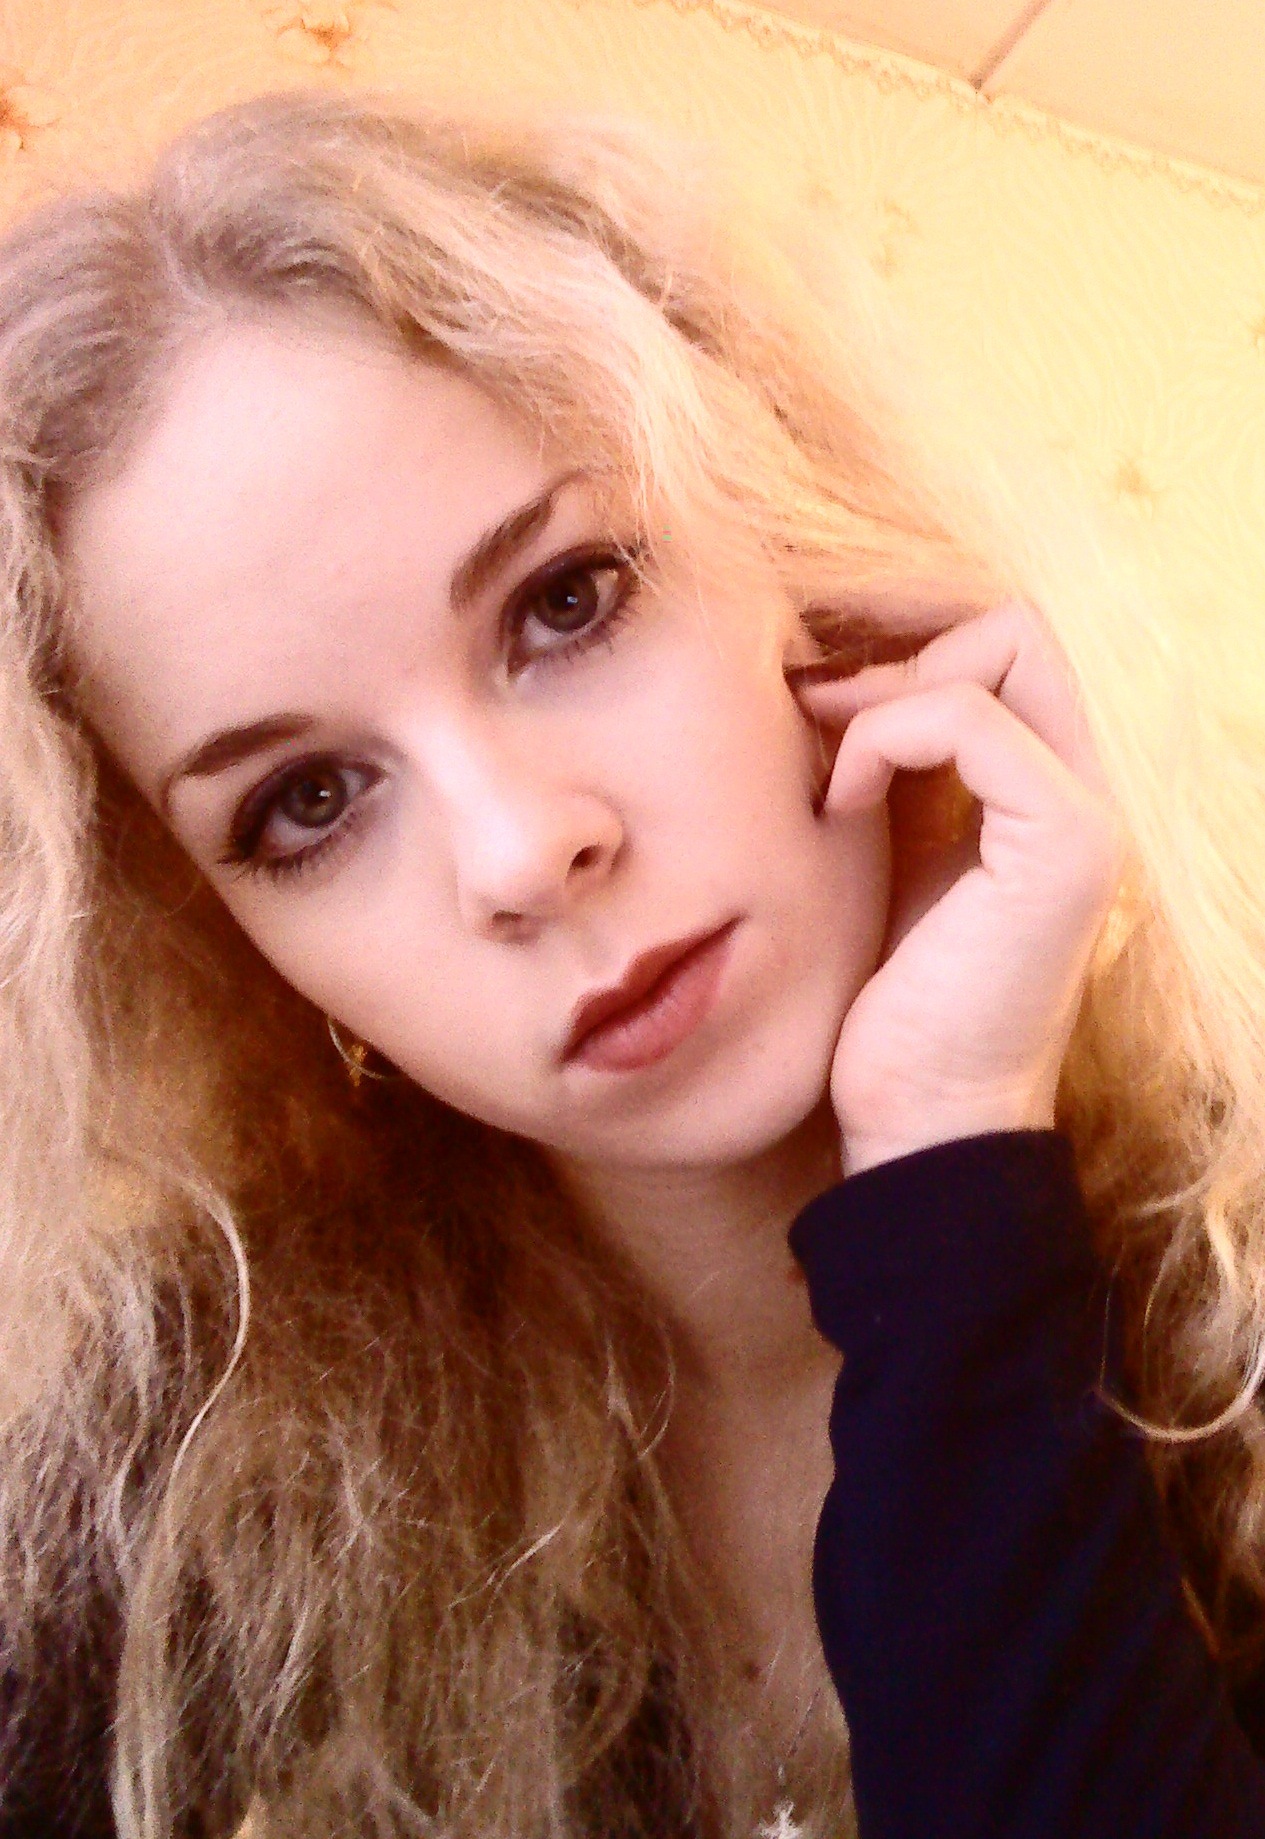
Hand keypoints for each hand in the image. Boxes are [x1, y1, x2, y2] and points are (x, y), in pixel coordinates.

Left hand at [796, 601, 1124, 1176]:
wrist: (919, 1120)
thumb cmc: (886, 1005)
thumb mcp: (881, 860)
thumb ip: (889, 773)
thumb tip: (825, 682)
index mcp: (1043, 791)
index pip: (1004, 644)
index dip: (905, 641)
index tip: (819, 689)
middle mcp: (1083, 789)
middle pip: (1016, 624)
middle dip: (901, 643)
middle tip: (820, 707)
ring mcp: (1086, 813)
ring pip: (1008, 643)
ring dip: (889, 686)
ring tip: (830, 763)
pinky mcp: (1065, 845)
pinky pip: (971, 720)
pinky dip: (886, 737)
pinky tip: (841, 803)